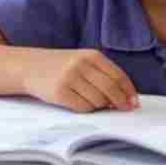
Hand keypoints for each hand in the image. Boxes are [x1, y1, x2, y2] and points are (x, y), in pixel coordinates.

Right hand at [21, 49, 138, 111]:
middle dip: (120, 102)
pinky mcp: (60, 92)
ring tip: (91, 100)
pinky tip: (79, 102)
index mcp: (91, 55)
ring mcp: (69, 78)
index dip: (128, 91)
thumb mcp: (83, 62)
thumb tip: (126, 98)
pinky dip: (87, 109)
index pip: (118, 75)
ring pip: (98, 100)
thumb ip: (103, 75)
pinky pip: (83, 107)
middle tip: (123, 109)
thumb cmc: (62, 66)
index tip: (134, 102)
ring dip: (100, 106)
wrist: (30, 66)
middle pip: (110, 89)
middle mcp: (81, 65)